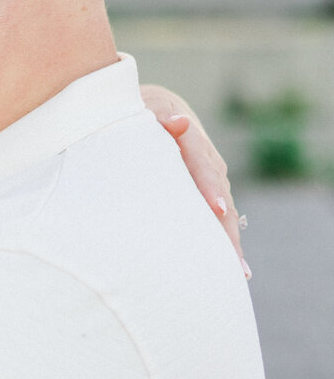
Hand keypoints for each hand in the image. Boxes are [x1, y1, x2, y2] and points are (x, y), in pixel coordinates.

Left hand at [140, 84, 248, 274]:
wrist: (155, 107)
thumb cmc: (141, 113)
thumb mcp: (146, 110)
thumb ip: (161, 118)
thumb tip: (179, 123)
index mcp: (190, 140)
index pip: (203, 166)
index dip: (210, 187)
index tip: (215, 209)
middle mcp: (208, 160)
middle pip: (222, 197)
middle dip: (227, 230)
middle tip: (234, 263)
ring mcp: (212, 175)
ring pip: (225, 210)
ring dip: (230, 239)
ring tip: (238, 272)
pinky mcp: (209, 187)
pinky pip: (220, 214)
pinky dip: (224, 237)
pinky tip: (231, 265)